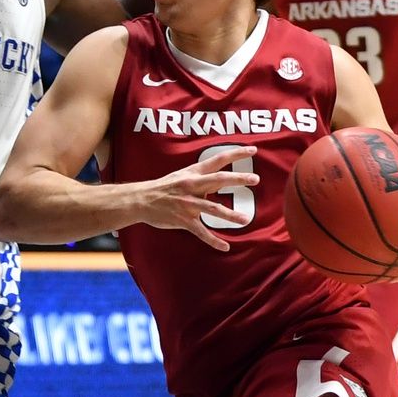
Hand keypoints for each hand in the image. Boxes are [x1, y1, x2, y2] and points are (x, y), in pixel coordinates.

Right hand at [139, 144, 257, 251]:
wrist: (141, 200)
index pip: (218, 159)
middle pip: (218, 179)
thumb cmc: (165, 188)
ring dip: (230, 215)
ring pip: (212, 208)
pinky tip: (225, 247)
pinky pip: (201, 232)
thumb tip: (222, 180)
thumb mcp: (183, 176)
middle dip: (237, 179)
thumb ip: (203, 178)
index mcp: (194, 173)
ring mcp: (187, 204)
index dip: (236, 153)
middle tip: (255, 179)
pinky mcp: (183, 220)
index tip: (253, 149)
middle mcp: (192, 186)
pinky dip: (213, 241)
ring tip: (246, 219)